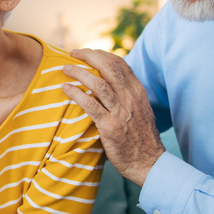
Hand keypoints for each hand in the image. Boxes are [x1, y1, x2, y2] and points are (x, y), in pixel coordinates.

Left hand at [62, 49, 164, 185]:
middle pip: (108, 67)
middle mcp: (130, 98)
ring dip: (79, 73)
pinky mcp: (110, 126)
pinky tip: (66, 89)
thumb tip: (113, 85)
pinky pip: (90, 104)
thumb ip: (128, 96)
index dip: (101, 54)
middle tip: (73, 53)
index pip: (120, 63)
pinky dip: (76, 94)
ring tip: (65, 69)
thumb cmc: (141, 138)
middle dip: (89, 56)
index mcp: (138, 92)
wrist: (149, 162)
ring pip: (98, 83)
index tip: (87, 52)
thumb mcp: (141, 111)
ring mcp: (121, 111)